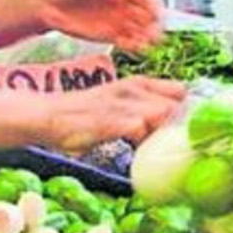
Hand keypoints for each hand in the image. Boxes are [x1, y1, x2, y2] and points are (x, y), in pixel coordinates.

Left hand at [32, 0, 163, 52]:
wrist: (46, 4)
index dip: (155, 7)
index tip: (157, 18)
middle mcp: (123, 3)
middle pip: (149, 15)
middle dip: (154, 26)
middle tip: (154, 36)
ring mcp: (118, 19)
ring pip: (142, 30)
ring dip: (147, 38)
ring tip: (145, 45)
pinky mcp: (110, 34)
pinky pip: (129, 41)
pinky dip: (134, 46)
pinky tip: (135, 50)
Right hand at [45, 77, 185, 156]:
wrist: (48, 114)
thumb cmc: (85, 114)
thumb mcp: (118, 103)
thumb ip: (142, 111)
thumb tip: (164, 127)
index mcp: (137, 84)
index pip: (179, 91)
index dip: (184, 110)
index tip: (179, 128)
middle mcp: (133, 89)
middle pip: (175, 105)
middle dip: (176, 125)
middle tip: (164, 142)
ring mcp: (121, 103)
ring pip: (161, 114)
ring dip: (160, 133)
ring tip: (147, 146)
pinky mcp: (109, 119)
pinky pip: (139, 128)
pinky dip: (141, 141)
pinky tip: (133, 149)